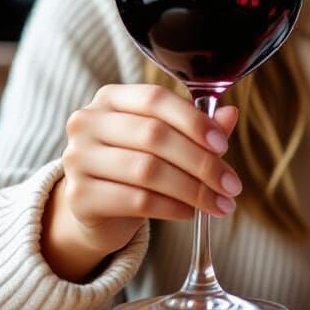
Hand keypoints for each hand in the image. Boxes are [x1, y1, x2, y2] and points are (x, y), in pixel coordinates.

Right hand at [44, 84, 241, 273]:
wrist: (96, 209)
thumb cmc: (135, 165)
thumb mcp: (166, 141)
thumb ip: (196, 126)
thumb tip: (230, 114)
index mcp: (111, 97)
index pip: (155, 98)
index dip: (193, 120)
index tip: (223, 144)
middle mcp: (87, 122)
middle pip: (154, 136)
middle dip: (201, 162)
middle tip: (231, 185)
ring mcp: (77, 158)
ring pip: (147, 170)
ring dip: (193, 190)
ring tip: (219, 204)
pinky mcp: (78, 196)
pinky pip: (136, 200)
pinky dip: (171, 207)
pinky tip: (189, 212)